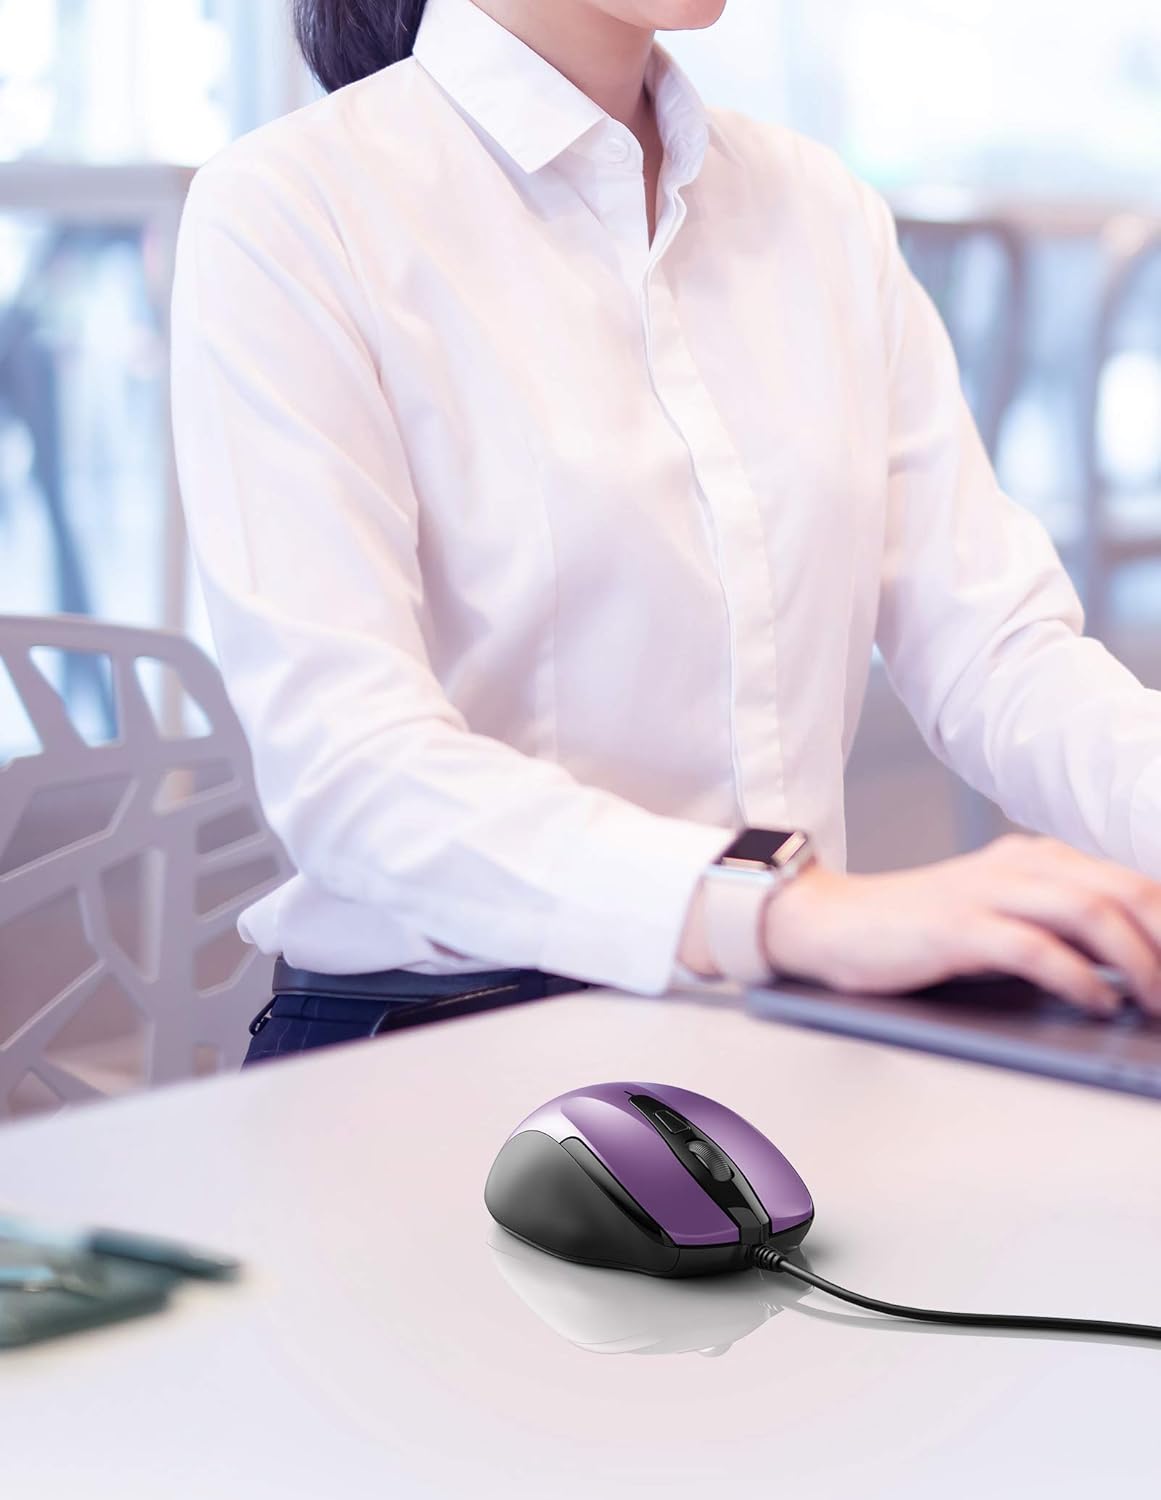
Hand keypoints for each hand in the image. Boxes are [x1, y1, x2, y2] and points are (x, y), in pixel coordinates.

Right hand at [761, 834, 1160, 1015]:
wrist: (832, 921)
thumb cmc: (917, 930)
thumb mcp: (997, 914)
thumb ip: (1055, 927)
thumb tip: (1128, 971)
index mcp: (1034, 858)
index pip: (1129, 881)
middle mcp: (1018, 865)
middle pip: (1125, 889)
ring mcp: (987, 893)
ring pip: (1091, 912)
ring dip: (1138, 962)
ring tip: (1155, 1003)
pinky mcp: (958, 927)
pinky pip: (1036, 948)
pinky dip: (1078, 979)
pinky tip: (1096, 1003)